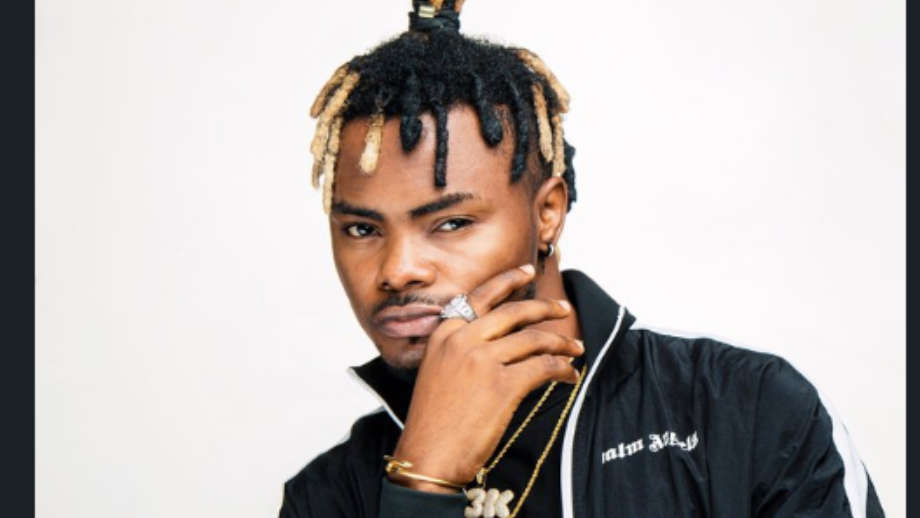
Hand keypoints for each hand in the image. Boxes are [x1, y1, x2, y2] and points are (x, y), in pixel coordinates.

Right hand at [387, 264, 582, 492]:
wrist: (427, 455)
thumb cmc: (433, 421)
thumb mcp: (437, 371)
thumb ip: (461, 349)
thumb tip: (503, 339)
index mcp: (444, 334)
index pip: (480, 296)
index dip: (508, 280)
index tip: (528, 271)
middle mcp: (462, 340)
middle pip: (514, 312)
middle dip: (544, 308)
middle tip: (562, 308)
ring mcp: (482, 360)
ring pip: (534, 339)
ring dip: (561, 342)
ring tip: (575, 348)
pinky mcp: (502, 385)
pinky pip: (542, 367)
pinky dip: (561, 369)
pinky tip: (568, 375)